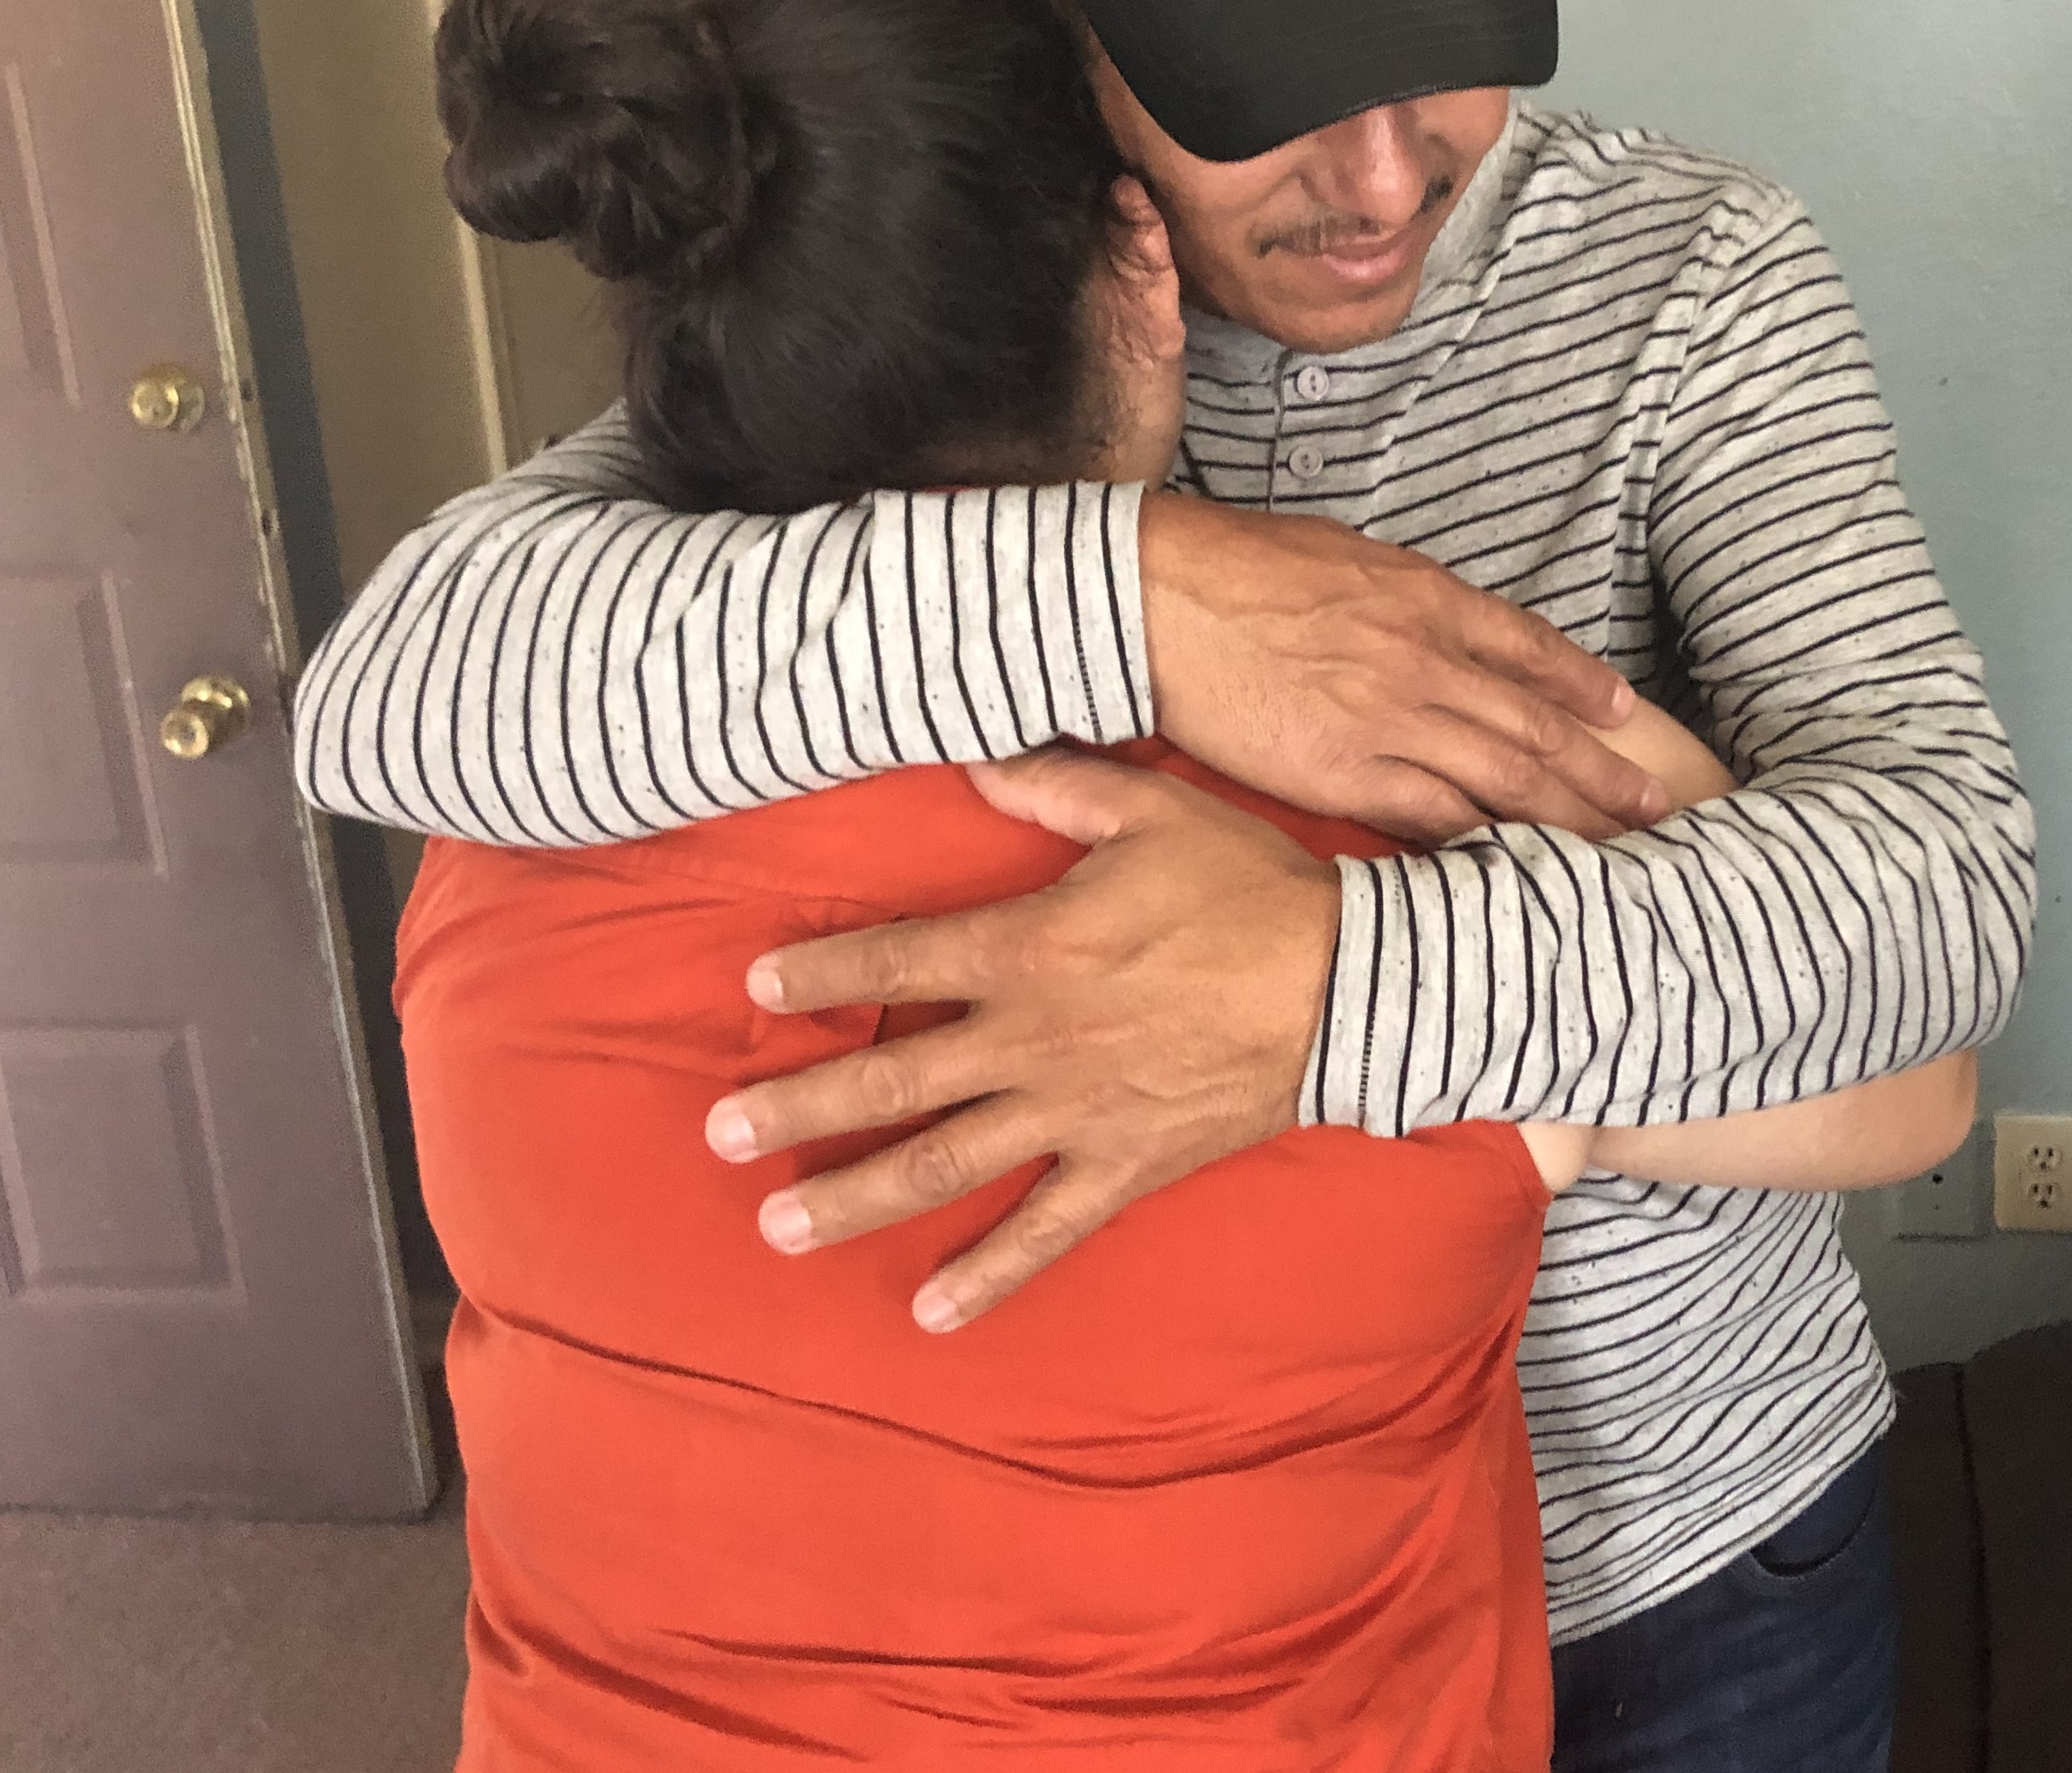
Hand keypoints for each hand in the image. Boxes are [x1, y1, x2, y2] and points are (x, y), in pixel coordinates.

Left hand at [708, 748, 1338, 1329]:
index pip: (901, 958)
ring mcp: (1076, 1113)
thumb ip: (1054, 786)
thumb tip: (974, 759)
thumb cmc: (1251, 888)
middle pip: (895, 1075)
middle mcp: (1035, 1039)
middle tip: (719, 1133)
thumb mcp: (1153, 809)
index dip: (825, 970)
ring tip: (780, 1227)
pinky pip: (1044, 1230)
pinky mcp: (1125, 1166)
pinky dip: (987, 1275)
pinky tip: (928, 1311)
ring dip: (857, 1196)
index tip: (757, 989)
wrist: (1352, 985)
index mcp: (1033, 947)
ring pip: (945, 1163)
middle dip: (801, 1105)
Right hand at [1139, 492, 1665, 842]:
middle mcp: (1426, 661)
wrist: (1159, 596)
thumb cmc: (1233, 565)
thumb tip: (1427, 617)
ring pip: (1501, 781)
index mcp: (1426, 598)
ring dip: (1564, 820)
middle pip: (1535, 729)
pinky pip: (1431, 818)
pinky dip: (1479, 845)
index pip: (1529, 649)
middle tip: (1654, 806)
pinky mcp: (1343, 773)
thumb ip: (1398, 595)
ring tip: (1613, 850)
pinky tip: (1514, 870)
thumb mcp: (1341, 555)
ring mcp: (1390, 720)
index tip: (1623, 715)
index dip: (1581, 686)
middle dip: (1602, 773)